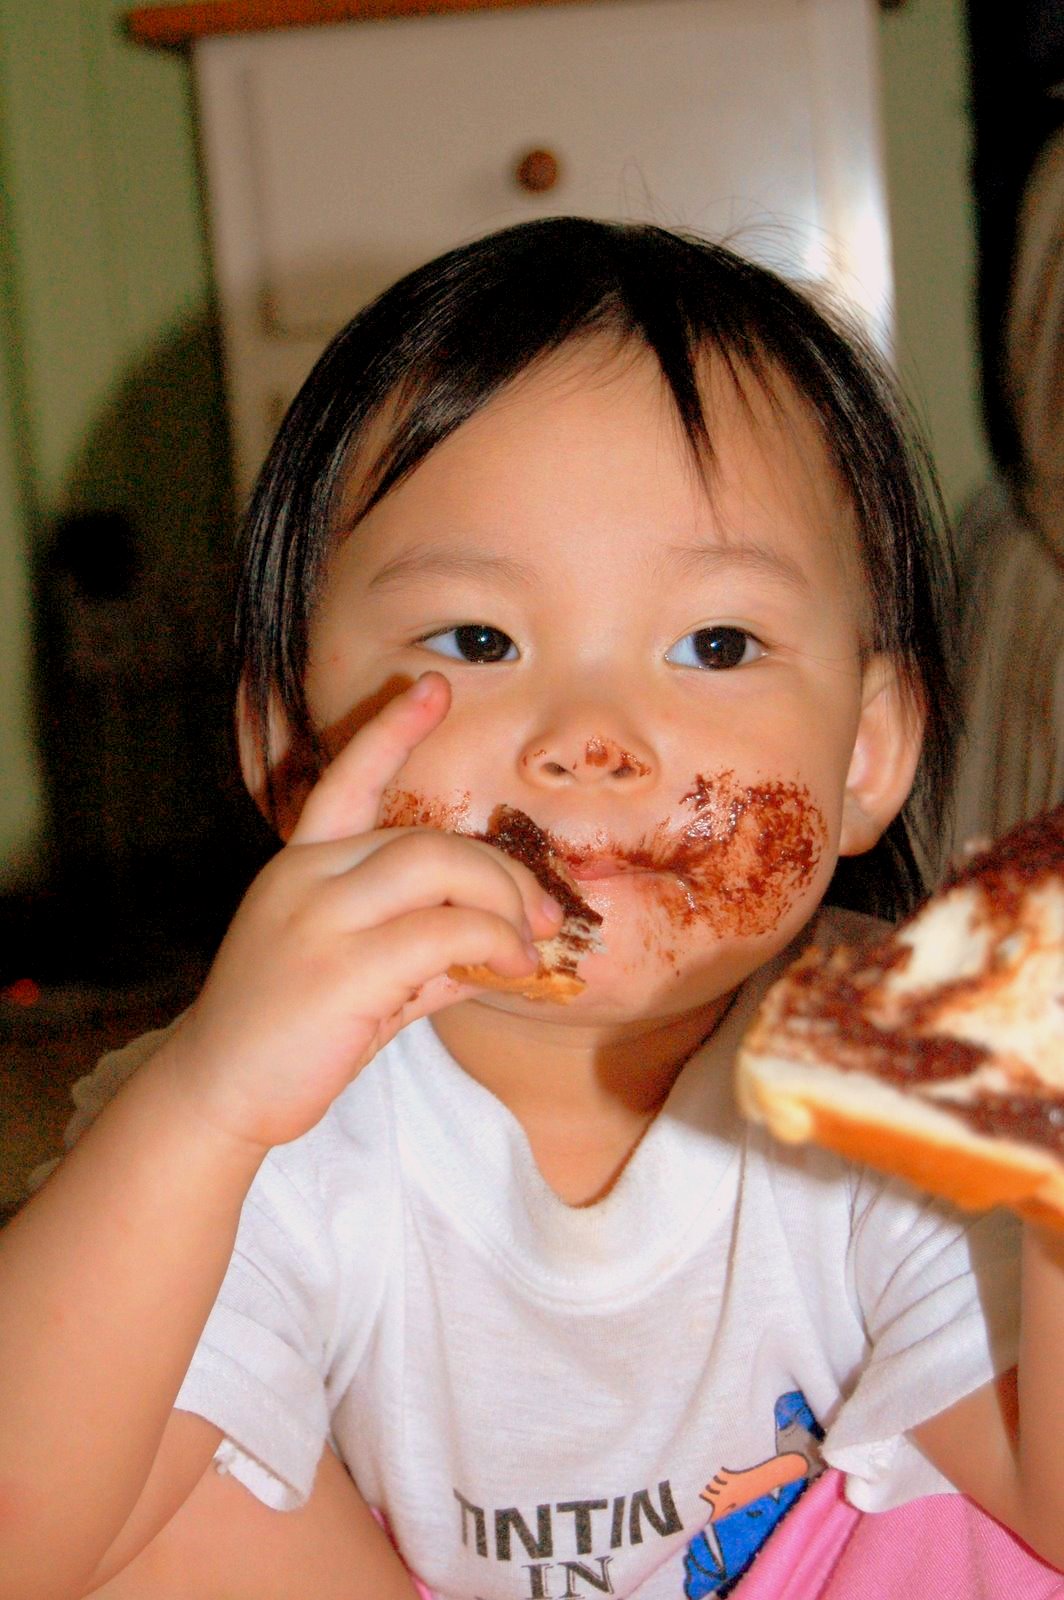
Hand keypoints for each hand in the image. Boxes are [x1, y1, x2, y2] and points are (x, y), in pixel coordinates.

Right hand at [155, 674, 561, 1152]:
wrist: (218, 1090)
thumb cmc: (291, 1030)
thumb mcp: (359, 973)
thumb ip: (425, 950)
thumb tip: (508, 947)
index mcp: (303, 865)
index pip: (345, 779)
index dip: (390, 730)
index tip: (432, 687)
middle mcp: (306, 877)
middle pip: (428, 839)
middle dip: (502, 873)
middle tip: (544, 916)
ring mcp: (318, 918)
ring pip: (438, 869)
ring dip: (505, 906)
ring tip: (529, 947)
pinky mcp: (338, 969)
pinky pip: (443, 933)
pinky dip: (494, 946)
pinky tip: (511, 972)